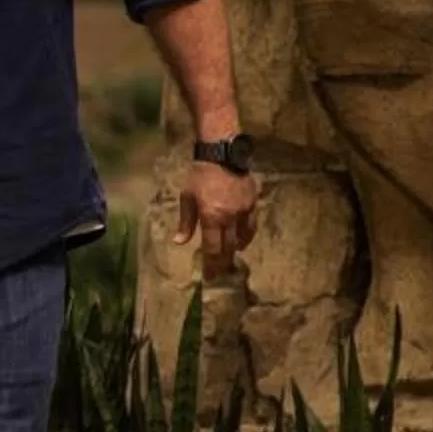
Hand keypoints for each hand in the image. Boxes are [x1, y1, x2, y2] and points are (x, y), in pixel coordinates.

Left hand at [174, 158, 255, 280]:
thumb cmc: (199, 176)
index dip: (211, 264)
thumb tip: (180, 242)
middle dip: (223, 262)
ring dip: (235, 250)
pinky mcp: (253, 203)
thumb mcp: (187, 198)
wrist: (222, 155)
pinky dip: (247, 236)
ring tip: (229, 259)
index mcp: (212, 217)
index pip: (212, 248)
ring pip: (242, 238)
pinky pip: (251, 225)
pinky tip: (242, 241)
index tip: (209, 276)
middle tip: (219, 274)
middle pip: (228, 247)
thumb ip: (186, 222)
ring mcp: (244, 211)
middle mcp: (230, 218)